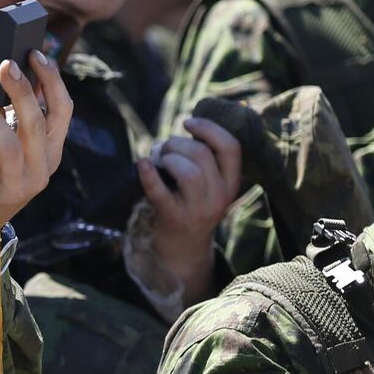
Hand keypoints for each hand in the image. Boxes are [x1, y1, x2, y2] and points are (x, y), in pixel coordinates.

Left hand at [0, 50, 71, 260]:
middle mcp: (39, 171)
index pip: (62, 112)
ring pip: (9, 144)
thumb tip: (8, 71)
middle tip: (5, 64)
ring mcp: (15, 188)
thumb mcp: (1, 145)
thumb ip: (9, 116)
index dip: (52, 80)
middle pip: (38, 123)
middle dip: (22, 89)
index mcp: (49, 154)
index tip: (35, 52)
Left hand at [138, 116, 242, 282]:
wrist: (184, 250)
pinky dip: (148, 175)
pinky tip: (142, 164)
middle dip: (178, 143)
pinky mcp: (173, 218)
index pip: (231, 148)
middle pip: (203, 154)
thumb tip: (189, 125)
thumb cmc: (193, 206)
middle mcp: (219, 197)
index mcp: (231, 184)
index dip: (210, 128)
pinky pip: (160, 192)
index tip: (188, 122)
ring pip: (188, 171)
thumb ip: (207, 160)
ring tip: (159, 161)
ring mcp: (197, 210)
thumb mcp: (211, 186)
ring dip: (168, 157)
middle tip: (165, 149)